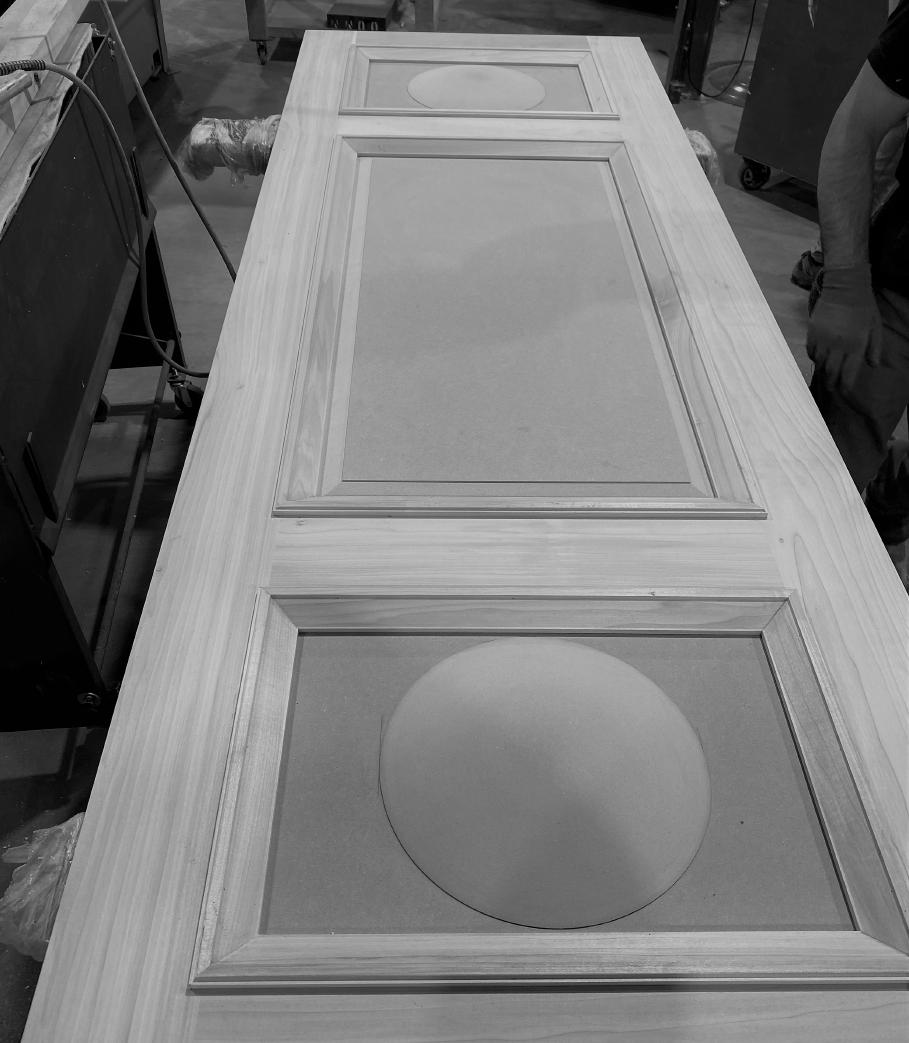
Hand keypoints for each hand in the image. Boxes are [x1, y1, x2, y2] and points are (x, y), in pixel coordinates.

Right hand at [806, 263, 882, 393]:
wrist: (844, 287)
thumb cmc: (863, 307)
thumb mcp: (875, 327)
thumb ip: (875, 348)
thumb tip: (873, 366)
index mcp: (855, 346)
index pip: (848, 374)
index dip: (845, 387)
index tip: (843, 394)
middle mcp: (838, 346)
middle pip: (831, 372)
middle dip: (832, 383)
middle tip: (832, 388)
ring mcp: (823, 340)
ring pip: (819, 364)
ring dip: (823, 370)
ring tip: (826, 373)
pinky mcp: (812, 333)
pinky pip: (811, 352)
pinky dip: (814, 357)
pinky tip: (819, 357)